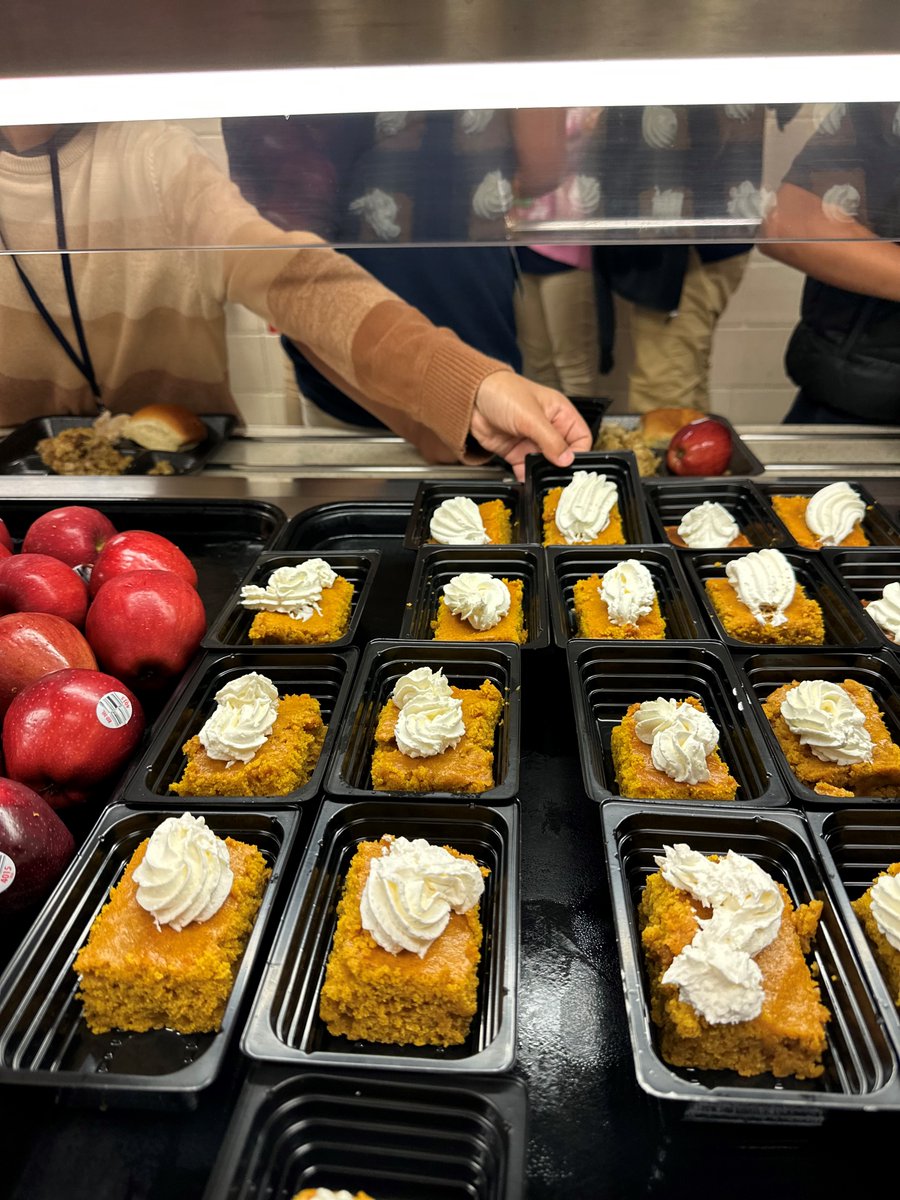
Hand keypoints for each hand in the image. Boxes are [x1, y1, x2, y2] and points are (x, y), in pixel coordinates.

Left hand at [470, 371, 592, 480]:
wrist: (471, 397)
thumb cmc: (502, 392)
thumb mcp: (530, 416)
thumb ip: (550, 440)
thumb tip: (567, 460)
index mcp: (560, 413)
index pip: (581, 438)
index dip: (580, 453)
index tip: (572, 465)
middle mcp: (548, 428)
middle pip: (564, 454)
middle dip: (561, 466)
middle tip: (558, 478)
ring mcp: (532, 441)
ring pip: (546, 464)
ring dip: (543, 472)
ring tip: (541, 477)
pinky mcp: (516, 452)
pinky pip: (526, 469)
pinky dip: (527, 476)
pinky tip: (526, 478)